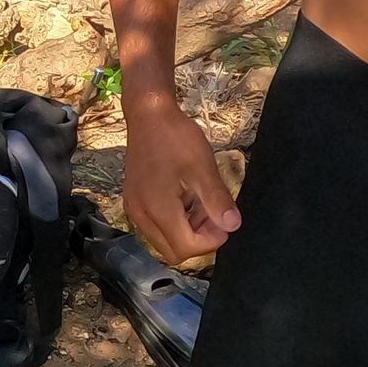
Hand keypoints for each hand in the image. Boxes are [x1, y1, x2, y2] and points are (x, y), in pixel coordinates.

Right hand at [122, 101, 240, 264]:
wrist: (148, 115)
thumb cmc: (175, 138)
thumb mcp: (202, 167)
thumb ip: (217, 200)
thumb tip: (232, 226)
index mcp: (158, 209)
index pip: (186, 248)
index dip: (211, 241)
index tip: (224, 220)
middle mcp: (141, 214)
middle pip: (172, 251)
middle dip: (198, 240)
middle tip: (214, 214)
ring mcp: (135, 208)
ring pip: (164, 240)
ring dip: (187, 231)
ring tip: (203, 204)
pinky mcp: (134, 201)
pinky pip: (155, 226)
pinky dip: (175, 222)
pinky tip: (187, 198)